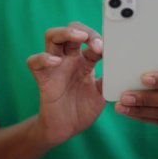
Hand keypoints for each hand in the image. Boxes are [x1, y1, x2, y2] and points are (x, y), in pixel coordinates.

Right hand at [27, 22, 105, 143]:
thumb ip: (109, 78)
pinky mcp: (43, 78)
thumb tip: (123, 67)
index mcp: (84, 60)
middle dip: (84, 30)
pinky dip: (43, 58)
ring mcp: (55, 66)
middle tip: (95, 41)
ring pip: (52, 37)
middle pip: (71, 30)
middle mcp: (69, 59)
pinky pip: (34, 62)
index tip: (109, 48)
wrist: (67, 128)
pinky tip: (56, 62)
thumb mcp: (102, 92)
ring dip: (65, 32)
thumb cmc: (83, 108)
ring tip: (79, 37)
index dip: (99, 40)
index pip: (90, 39)